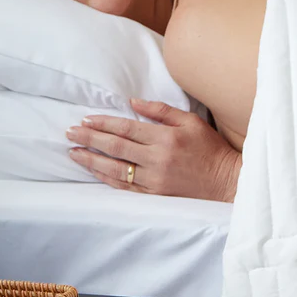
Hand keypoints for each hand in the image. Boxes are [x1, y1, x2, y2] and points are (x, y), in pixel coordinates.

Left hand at [66, 98, 241, 201]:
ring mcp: (154, 180)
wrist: (227, 183)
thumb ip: (160, 110)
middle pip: (115, 147)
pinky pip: (124, 187)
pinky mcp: (153, 196)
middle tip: (69, 133)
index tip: (85, 120)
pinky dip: (105, 179)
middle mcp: (156, 159)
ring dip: (91, 160)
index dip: (103, 123)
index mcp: (165, 138)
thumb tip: (132, 101)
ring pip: (115, 169)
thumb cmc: (209, 149)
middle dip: (89, 139)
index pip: (126, 128)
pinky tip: (92, 171)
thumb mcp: (190, 121)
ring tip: (73, 153)